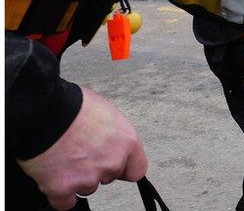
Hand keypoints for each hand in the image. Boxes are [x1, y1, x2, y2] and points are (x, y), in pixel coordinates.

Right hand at [18, 87, 146, 209]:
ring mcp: (88, 178)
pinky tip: (52, 177)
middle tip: (80, 153)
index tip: (116, 165)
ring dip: (76, 179)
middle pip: (108, 177)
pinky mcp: (63, 189)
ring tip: (63, 158)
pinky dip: (58, 193)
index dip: (124, 168)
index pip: (136, 169)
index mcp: (126, 143)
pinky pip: (64, 202)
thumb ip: (113, 135)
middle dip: (96, 169)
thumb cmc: (74, 105)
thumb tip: (109, 140)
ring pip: (86, 188)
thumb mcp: (106, 113)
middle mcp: (112, 163)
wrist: (44, 111)